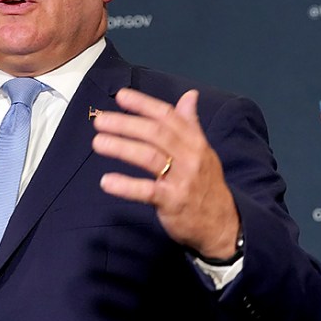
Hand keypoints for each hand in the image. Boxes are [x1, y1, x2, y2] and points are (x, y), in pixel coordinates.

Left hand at [91, 88, 239, 258]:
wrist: (223, 225)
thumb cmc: (206, 185)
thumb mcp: (203, 152)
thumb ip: (191, 124)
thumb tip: (189, 95)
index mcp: (195, 142)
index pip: (168, 116)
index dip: (144, 104)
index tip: (121, 95)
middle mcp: (190, 157)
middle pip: (155, 133)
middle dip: (126, 124)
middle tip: (100, 120)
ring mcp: (182, 180)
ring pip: (149, 157)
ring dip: (121, 147)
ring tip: (98, 142)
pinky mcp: (173, 202)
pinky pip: (147, 191)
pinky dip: (126, 186)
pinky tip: (106, 181)